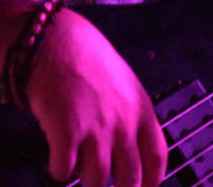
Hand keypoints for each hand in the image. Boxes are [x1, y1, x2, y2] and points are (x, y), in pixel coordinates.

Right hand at [26, 7, 166, 186]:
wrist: (55, 40)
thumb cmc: (85, 58)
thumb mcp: (122, 83)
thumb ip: (129, 115)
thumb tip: (128, 150)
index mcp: (141, 110)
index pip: (157, 159)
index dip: (151, 182)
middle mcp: (123, 123)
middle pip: (130, 179)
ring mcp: (96, 130)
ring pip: (96, 180)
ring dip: (83, 174)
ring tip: (75, 157)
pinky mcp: (67, 134)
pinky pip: (64, 171)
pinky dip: (58, 168)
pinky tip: (56, 153)